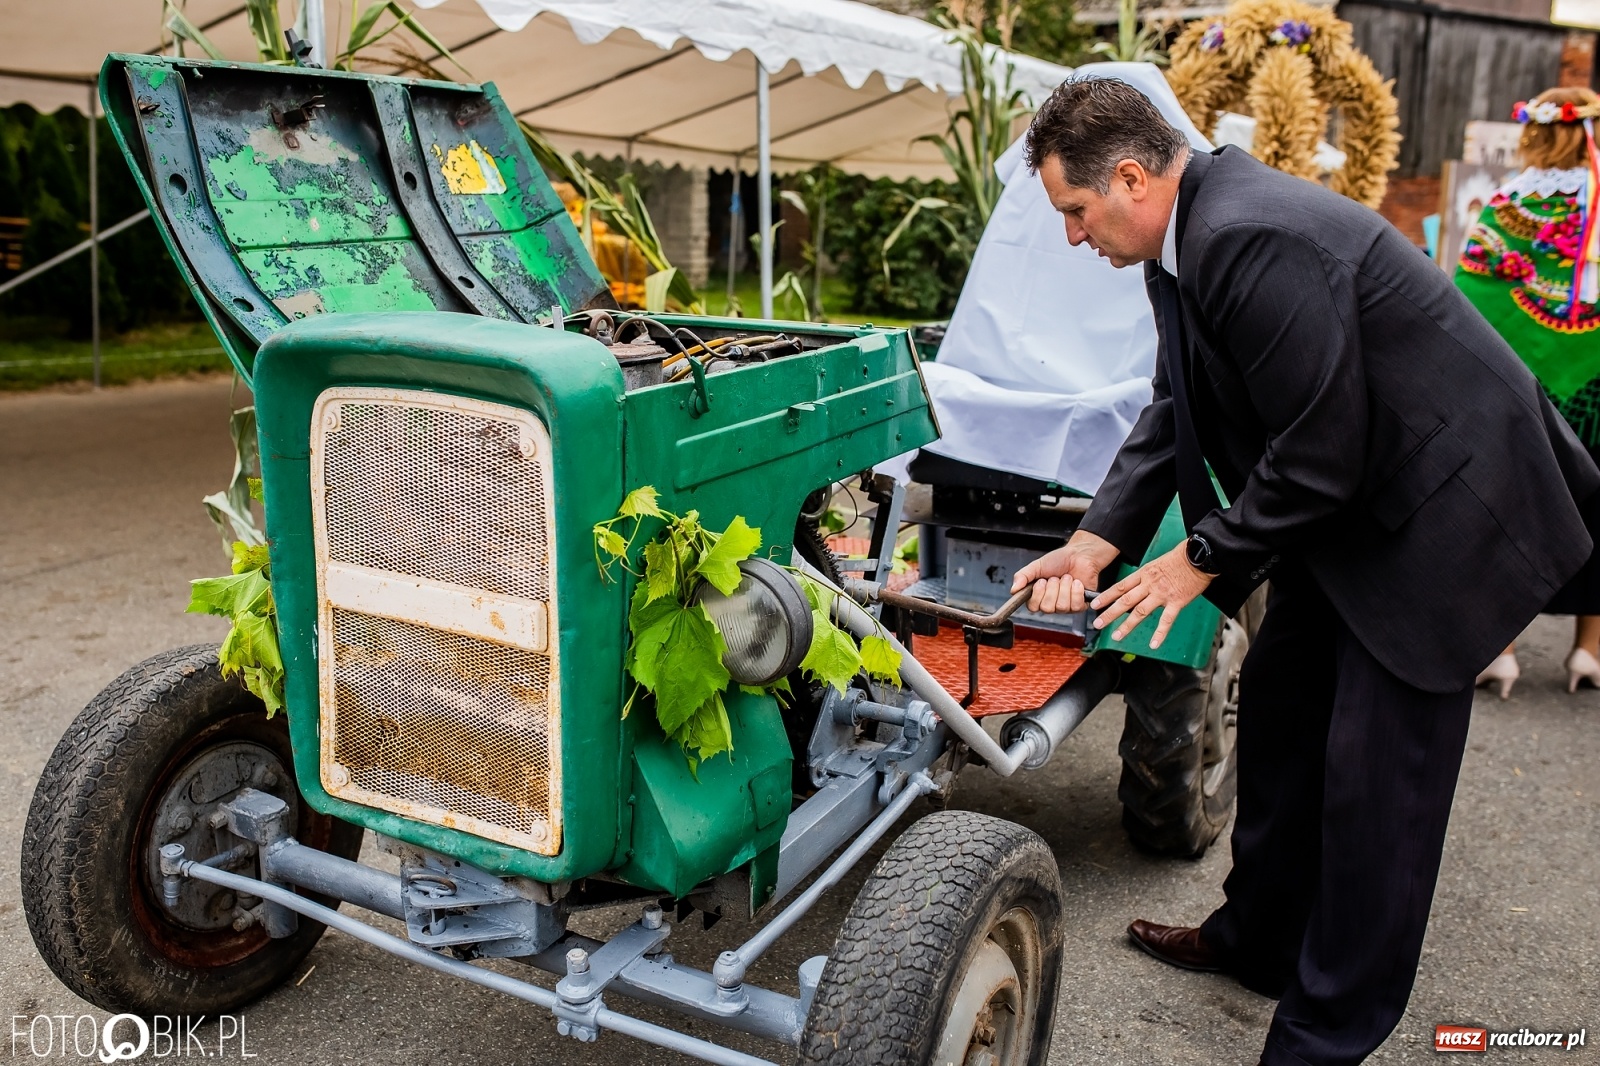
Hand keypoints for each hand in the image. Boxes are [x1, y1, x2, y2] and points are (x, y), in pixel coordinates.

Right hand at [1011, 530, 1120, 613]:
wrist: (1079, 555)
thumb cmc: (1059, 560)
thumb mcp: (1037, 566)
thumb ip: (1022, 576)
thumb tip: (1013, 590)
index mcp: (1039, 596)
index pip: (1032, 607)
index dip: (1037, 594)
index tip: (1041, 581)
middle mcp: (1051, 604)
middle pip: (1047, 608)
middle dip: (1052, 589)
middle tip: (1055, 577)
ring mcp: (1066, 606)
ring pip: (1061, 607)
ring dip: (1064, 587)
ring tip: (1067, 577)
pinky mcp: (1080, 606)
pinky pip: (1075, 606)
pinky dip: (1076, 590)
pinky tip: (1076, 582)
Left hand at [1090, 542, 1213, 648]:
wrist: (1199, 556)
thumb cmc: (1180, 558)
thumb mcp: (1156, 563)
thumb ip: (1145, 577)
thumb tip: (1136, 587)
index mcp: (1144, 574)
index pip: (1120, 586)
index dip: (1106, 596)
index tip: (1094, 604)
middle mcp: (1150, 584)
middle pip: (1125, 600)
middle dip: (1109, 613)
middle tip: (1098, 623)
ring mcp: (1162, 594)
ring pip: (1140, 611)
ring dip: (1127, 625)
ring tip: (1116, 635)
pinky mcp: (1177, 601)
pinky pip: (1166, 620)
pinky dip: (1159, 634)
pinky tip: (1153, 644)